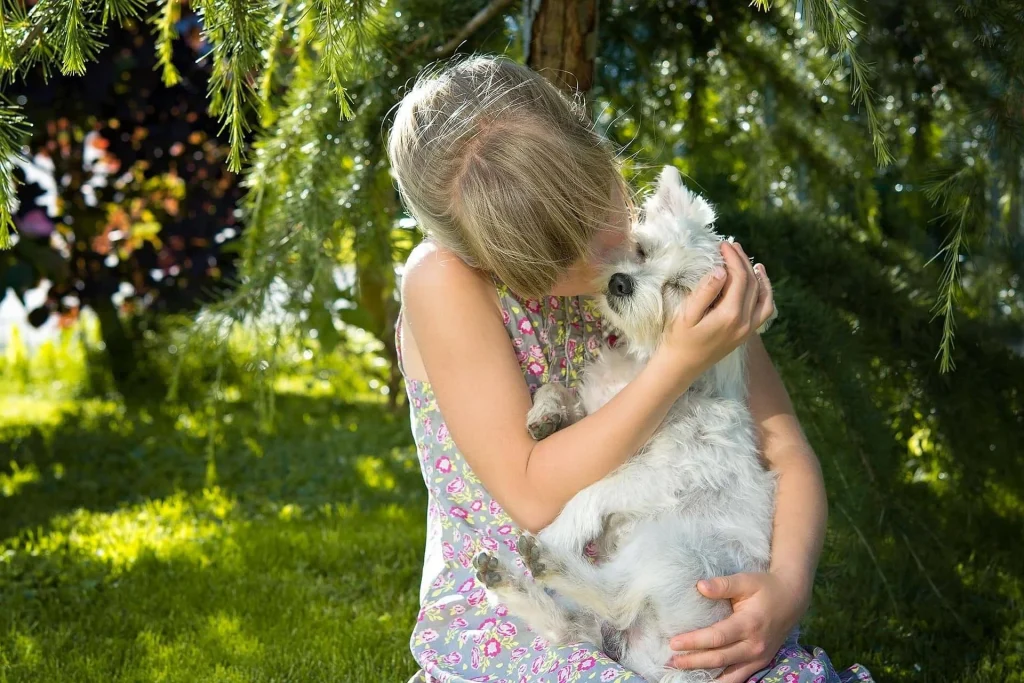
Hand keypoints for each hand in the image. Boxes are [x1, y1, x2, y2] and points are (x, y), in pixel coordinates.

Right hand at [660, 241, 773, 377]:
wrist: (681, 367)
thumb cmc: (678, 339)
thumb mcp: (686, 314)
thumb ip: (705, 291)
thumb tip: (721, 270)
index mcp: (730, 315)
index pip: (739, 277)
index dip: (733, 258)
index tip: (722, 244)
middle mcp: (745, 322)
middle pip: (752, 283)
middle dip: (742, 261)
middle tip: (730, 245)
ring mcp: (748, 329)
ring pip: (763, 295)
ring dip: (756, 274)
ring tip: (745, 257)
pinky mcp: (747, 333)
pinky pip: (765, 309)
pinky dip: (765, 292)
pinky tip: (759, 279)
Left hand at [668, 571, 809, 682]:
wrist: (793, 598)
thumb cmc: (765, 587)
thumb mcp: (746, 580)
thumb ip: (723, 584)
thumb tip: (700, 586)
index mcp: (749, 624)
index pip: (717, 637)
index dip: (694, 641)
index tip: (674, 643)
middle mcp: (755, 645)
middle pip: (719, 659)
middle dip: (694, 661)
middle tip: (672, 660)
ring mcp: (759, 657)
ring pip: (730, 675)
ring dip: (707, 677)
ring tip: (684, 675)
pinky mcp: (761, 662)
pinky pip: (739, 677)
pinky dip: (723, 681)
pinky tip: (706, 679)